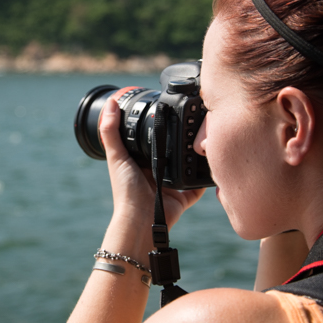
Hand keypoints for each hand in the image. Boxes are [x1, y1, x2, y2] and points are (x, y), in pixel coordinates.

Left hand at [98, 98, 204, 235]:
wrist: (141, 220)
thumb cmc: (126, 191)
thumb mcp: (116, 157)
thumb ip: (111, 131)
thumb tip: (111, 103)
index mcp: (142, 161)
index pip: (152, 140)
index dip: (158, 126)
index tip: (167, 109)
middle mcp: (157, 172)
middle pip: (171, 151)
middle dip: (180, 140)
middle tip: (191, 121)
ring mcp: (171, 185)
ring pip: (186, 166)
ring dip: (194, 156)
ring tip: (203, 138)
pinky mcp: (184, 197)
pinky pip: (197, 186)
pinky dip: (204, 178)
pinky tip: (211, 163)